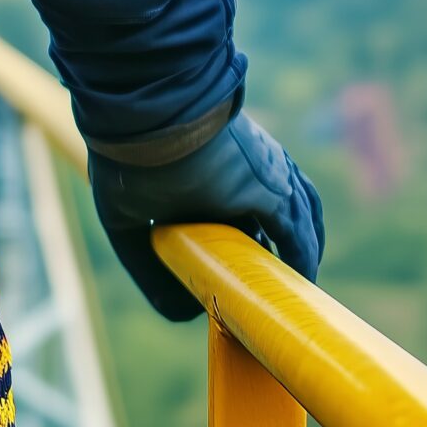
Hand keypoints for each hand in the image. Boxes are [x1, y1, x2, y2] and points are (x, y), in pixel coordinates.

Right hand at [89, 108, 324, 320]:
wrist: (143, 111)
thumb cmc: (127, 155)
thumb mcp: (125, 220)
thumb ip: (147, 266)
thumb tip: (179, 314)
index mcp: (218, 171)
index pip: (248, 210)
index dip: (250, 241)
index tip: (240, 271)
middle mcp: (247, 171)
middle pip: (283, 214)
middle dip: (282, 248)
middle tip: (273, 283)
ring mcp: (264, 175)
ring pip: (300, 220)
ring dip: (302, 255)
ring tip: (293, 288)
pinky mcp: (272, 187)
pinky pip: (297, 233)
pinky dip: (302, 258)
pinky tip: (300, 282)